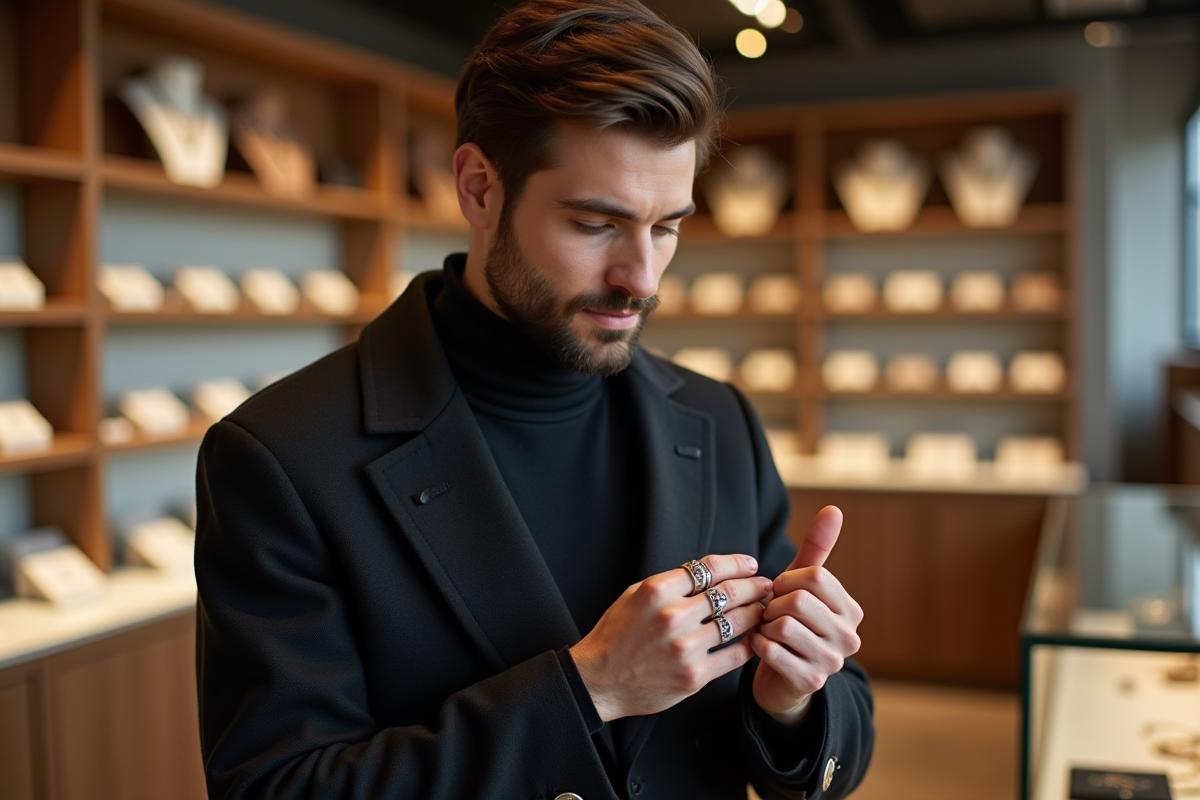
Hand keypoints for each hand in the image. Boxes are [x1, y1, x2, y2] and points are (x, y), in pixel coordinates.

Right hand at [571, 554, 772, 721]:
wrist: (600, 680)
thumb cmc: (616, 635)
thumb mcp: (634, 595)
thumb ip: (670, 583)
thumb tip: (708, 573)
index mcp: (657, 591)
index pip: (709, 568)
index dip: (736, 563)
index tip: (750, 564)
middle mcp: (673, 617)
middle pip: (730, 593)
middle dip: (755, 586)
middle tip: (768, 585)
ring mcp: (685, 648)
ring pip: (738, 622)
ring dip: (757, 612)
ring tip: (766, 609)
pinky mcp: (694, 676)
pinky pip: (735, 655)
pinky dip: (751, 644)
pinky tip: (756, 638)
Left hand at [751, 506, 863, 725]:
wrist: (782, 679)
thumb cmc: (791, 623)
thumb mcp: (802, 585)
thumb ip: (817, 548)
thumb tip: (834, 508)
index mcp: (852, 610)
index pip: (814, 576)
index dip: (786, 580)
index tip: (780, 593)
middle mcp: (850, 637)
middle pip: (798, 600)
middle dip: (773, 604)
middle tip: (770, 614)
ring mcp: (833, 662)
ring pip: (782, 624)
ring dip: (764, 625)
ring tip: (766, 631)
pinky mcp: (810, 681)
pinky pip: (771, 649)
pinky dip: (757, 644)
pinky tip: (761, 648)